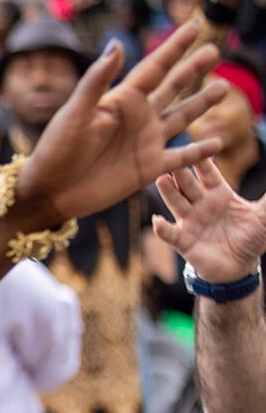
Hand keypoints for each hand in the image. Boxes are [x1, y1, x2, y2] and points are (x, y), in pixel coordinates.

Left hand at [15, 23, 225, 229]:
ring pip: (182, 117)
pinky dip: (200, 152)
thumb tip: (117, 43)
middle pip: (172, 87)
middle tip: (214, 50)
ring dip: (202, 103)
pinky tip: (218, 143)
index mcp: (121, 99)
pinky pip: (181, 158)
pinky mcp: (148, 168)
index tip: (193, 25)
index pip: (154, 67)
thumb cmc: (55, 150)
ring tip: (222, 87)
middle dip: (193, 69)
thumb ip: (97, 80)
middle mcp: (137, 117)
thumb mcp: (75, 112)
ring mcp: (145, 142)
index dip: (174, 47)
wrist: (49, 191)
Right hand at [154, 158, 265, 282]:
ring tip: (161, 179)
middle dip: (180, 171)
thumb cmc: (251, 237)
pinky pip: (170, 234)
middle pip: (188, 184)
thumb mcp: (264, 216)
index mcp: (219, 194)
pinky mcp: (183, 241)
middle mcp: (201, 204)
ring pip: (176, 202)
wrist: (239, 266)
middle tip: (171, 156)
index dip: (202, 160)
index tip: (196, 145)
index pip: (208, 173)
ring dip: (168, 192)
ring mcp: (190, 222)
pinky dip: (162, 228)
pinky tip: (158, 221)